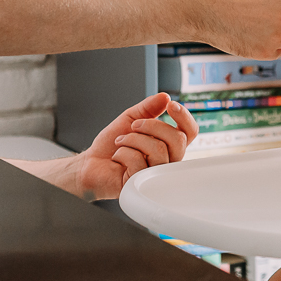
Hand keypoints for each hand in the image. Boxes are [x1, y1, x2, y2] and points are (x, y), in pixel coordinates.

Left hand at [72, 93, 197, 198]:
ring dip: (133, 139)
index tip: (171, 105)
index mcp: (168, 144)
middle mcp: (167, 160)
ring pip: (158, 150)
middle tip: (134, 125)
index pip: (189, 132)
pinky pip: (139, 161)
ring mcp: (155, 173)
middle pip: (178, 140)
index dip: (185, 118)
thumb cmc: (112, 144)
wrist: (91, 162)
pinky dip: (122, 153)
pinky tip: (117, 157)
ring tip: (120, 142)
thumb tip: (164, 97)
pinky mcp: (141, 183)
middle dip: (152, 126)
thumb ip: (148, 108)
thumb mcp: (130, 119)